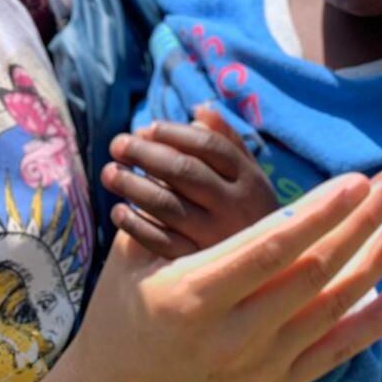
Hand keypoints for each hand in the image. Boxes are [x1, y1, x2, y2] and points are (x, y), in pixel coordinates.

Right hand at [48, 169, 381, 381]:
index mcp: (194, 293)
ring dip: (375, 261)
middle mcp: (234, 334)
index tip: (354, 180)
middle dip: (361, 222)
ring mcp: (260, 365)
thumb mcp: (131, 257)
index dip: (318, 213)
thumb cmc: (121, 312)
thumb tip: (188, 143)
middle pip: (314, 271)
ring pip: (333, 308)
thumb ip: (166, 207)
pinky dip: (373, 323)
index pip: (271, 247)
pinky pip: (336, 352)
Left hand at [101, 104, 278, 257]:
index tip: (145, 128)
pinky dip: (136, 226)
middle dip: (145, 154)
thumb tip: (200, 110)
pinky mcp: (198, 264)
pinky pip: (161, 243)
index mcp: (249, 179)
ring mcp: (217, 238)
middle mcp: (235, 207)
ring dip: (133, 185)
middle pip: (184, 172)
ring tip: (109, 173)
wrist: (272, 271)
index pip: (208, 146)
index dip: (173, 133)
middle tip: (117, 144)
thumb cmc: (249, 211)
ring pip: (168, 205)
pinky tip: (119, 211)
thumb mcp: (249, 175)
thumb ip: (227, 141)